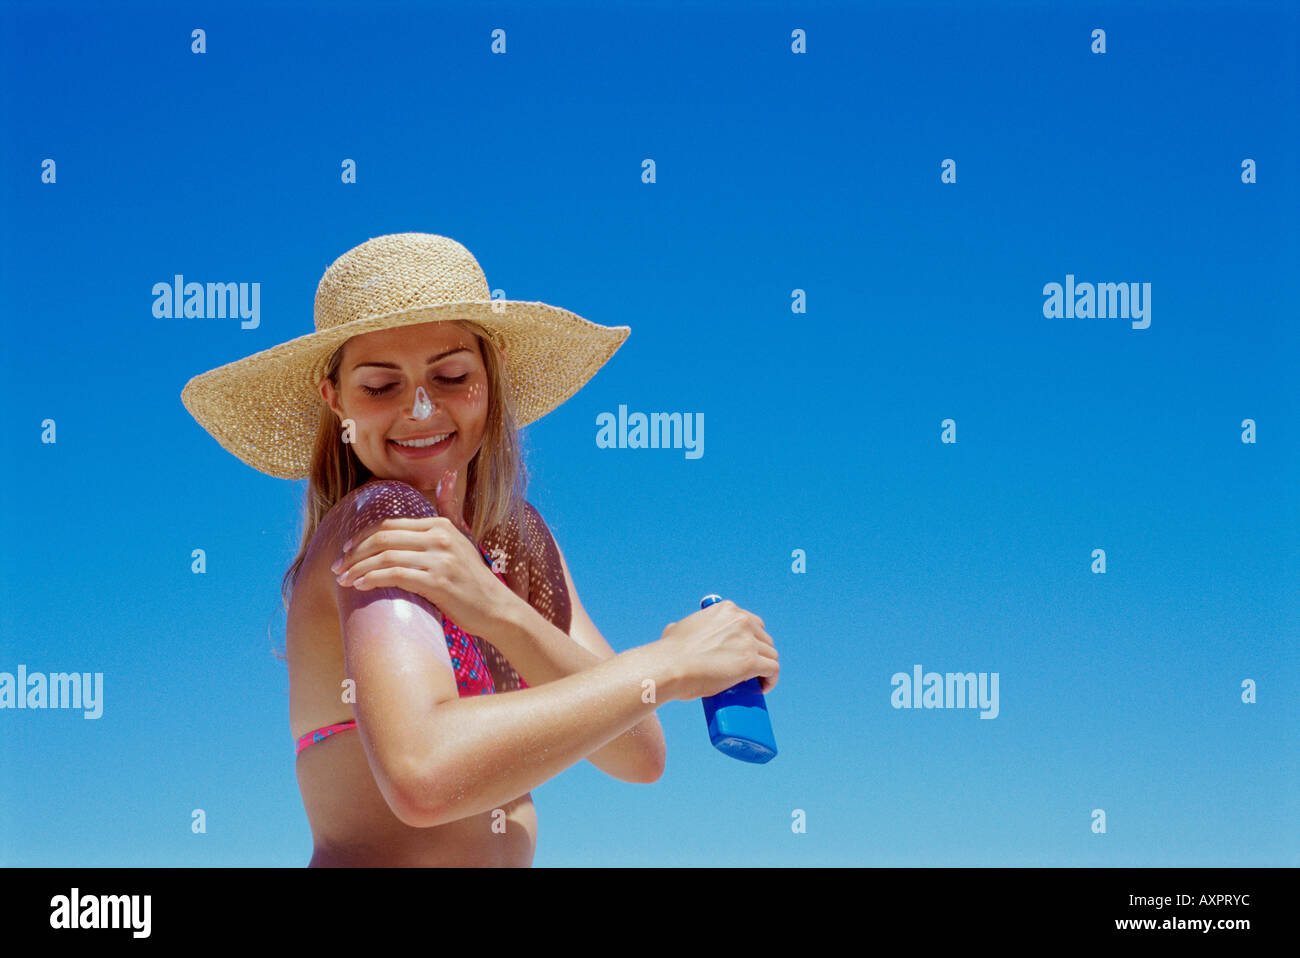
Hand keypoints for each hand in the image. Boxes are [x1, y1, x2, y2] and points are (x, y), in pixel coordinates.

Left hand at [330, 469, 513, 640]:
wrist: (497, 609)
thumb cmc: (474, 579)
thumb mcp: (462, 540)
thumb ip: (447, 512)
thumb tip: (446, 476)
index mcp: (440, 525)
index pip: (389, 524)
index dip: (362, 536)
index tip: (345, 550)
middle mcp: (440, 537)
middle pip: (383, 537)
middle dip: (354, 553)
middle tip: (336, 567)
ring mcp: (440, 559)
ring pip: (385, 556)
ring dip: (357, 568)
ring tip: (342, 579)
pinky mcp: (438, 582)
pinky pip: (395, 575)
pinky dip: (373, 579)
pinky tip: (360, 586)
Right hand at [651, 599, 778, 701]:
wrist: (669, 667)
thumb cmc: (669, 653)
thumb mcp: (676, 628)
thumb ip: (681, 627)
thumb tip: (676, 631)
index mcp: (726, 609)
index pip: (752, 623)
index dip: (752, 640)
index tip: (745, 653)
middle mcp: (740, 620)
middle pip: (764, 638)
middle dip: (759, 654)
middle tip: (748, 670)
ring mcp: (747, 641)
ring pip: (771, 655)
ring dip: (766, 668)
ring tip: (755, 681)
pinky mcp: (751, 661)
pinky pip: (773, 669)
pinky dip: (771, 679)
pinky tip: (764, 687)